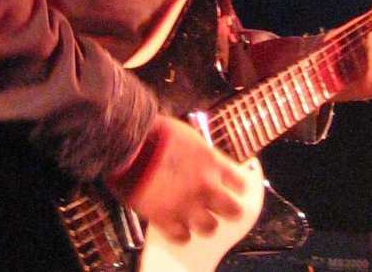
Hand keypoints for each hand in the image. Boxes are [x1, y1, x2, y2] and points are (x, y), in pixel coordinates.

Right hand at [108, 115, 246, 243]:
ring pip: (209, 228)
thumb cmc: (157, 134)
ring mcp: (186, 205)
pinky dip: (182, 234)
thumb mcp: (190, 136)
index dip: (237, 188)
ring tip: (200, 220)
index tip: (234, 190)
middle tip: (224, 210)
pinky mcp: (166, 218)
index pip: (239, 183)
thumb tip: (206, 162)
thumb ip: (203, 154)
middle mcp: (205, 186)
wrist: (131, 144)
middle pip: (233, 210)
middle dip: (230, 210)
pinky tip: (180, 228)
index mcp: (211, 163)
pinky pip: (181, 237)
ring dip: (206, 224)